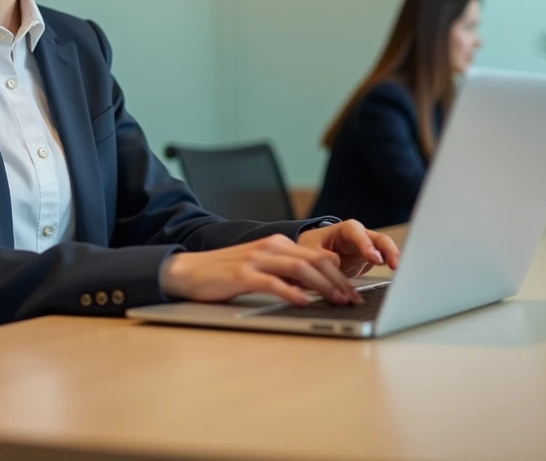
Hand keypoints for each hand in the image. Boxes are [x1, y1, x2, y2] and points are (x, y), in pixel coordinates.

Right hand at [159, 234, 362, 306]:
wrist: (190, 270)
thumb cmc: (226, 273)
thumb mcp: (261, 266)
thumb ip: (286, 270)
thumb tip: (317, 283)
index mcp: (277, 243)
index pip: (318, 256)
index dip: (340, 274)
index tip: (355, 292)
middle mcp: (270, 247)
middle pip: (314, 261)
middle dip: (339, 281)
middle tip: (354, 300)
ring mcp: (256, 259)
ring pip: (300, 269)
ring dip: (324, 286)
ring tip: (338, 301)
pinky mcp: (243, 274)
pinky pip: (274, 282)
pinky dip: (293, 293)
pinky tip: (305, 303)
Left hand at [297, 219, 400, 277]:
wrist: (314, 255)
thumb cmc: (312, 247)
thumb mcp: (310, 249)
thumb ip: (322, 255)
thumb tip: (335, 262)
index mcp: (345, 230)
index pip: (357, 233)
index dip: (366, 244)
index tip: (373, 257)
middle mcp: (360, 237)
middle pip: (379, 239)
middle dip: (388, 250)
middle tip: (394, 265)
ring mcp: (368, 248)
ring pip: (386, 250)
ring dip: (393, 259)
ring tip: (398, 271)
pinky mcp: (371, 260)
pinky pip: (384, 261)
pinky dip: (390, 267)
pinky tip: (396, 276)